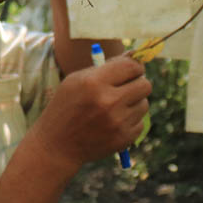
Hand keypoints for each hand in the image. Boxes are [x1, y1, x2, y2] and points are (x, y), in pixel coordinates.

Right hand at [28, 53, 150, 173]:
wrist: (56, 146)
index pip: (132, 66)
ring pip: (144, 104)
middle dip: (138, 83)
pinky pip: (140, 122)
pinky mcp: (123, 138)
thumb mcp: (76, 80)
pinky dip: (130, 121)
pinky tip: (114, 122)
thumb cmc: (66, 107)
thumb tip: (135, 56)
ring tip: (116, 107)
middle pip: (145, 85)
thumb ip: (106, 67)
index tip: (133, 70)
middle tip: (128, 87)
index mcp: (93, 83)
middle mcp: (108, 102)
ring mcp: (117, 122)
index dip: (136, 66)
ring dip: (134, 103)